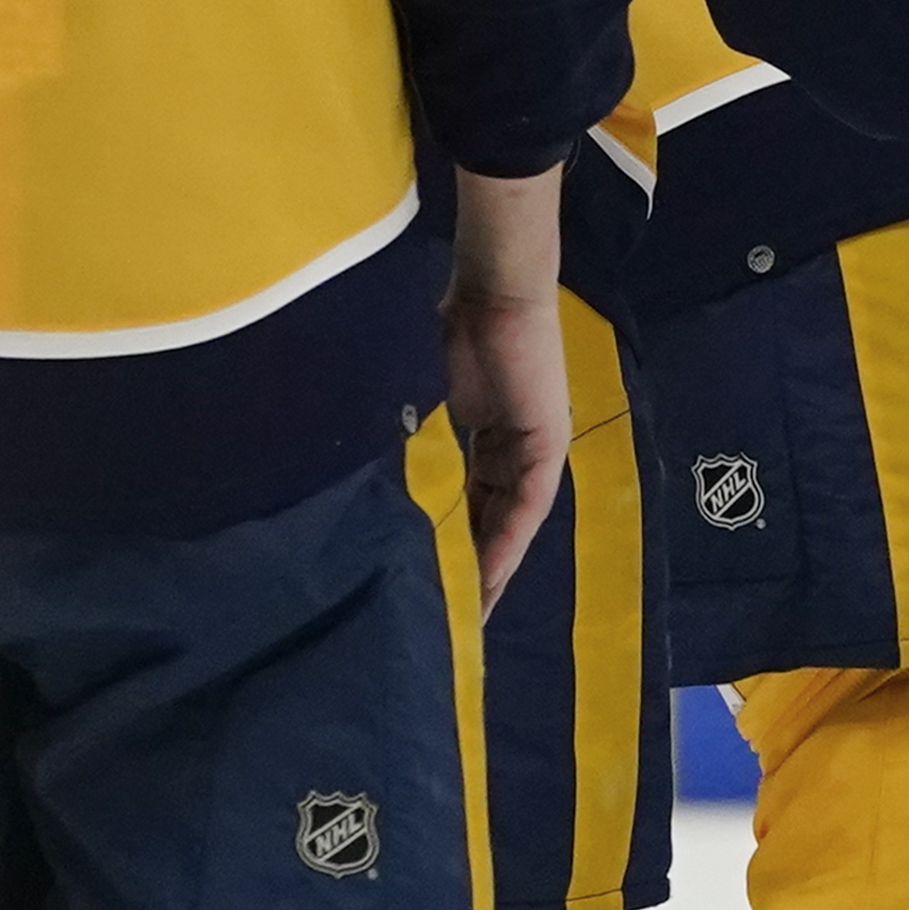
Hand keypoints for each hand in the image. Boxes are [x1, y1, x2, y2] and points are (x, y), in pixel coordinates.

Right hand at [441, 165, 572, 608]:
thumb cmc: (448, 326)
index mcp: (482, 437)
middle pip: (488, 523)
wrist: (493, 291)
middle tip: (442, 619)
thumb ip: (407, 433)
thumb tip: (362, 468)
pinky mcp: (546, 447)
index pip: (465, 504)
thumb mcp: (419, 393)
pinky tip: (487, 581)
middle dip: (467, 570)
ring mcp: (533, 450)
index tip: (420, 584)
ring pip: (508, 525)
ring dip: (489, 570)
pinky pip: (524, 509)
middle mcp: (512, 451)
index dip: (447, 545)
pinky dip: (506, 545)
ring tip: (465, 617)